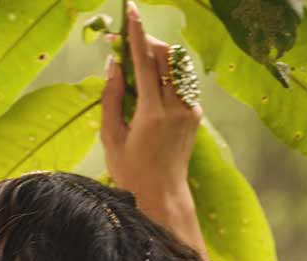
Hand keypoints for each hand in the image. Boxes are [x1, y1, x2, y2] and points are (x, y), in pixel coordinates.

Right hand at [100, 0, 202, 203]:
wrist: (162, 195)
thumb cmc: (130, 172)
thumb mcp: (111, 138)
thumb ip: (112, 98)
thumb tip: (113, 63)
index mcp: (153, 114)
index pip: (145, 61)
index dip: (136, 33)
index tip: (130, 10)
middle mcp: (176, 107)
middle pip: (165, 55)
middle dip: (146, 42)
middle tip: (127, 43)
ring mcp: (190, 109)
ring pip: (177, 64)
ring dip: (158, 55)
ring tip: (139, 61)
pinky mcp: (195, 112)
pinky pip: (183, 80)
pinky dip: (168, 72)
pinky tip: (154, 81)